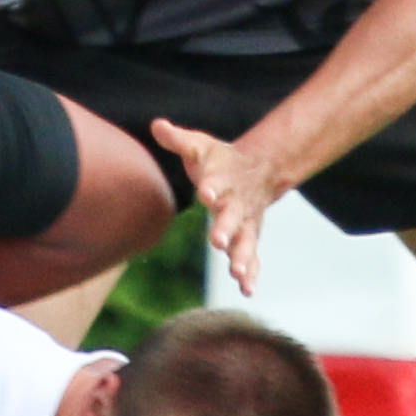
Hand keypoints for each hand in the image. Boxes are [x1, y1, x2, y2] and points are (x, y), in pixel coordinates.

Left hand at [150, 117, 290, 292]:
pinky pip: (253, 258)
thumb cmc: (220, 160)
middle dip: (225, 229)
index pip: (216, 183)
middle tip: (217, 241)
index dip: (211, 187)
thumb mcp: (199, 146)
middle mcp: (236, 204)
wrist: (259, 169)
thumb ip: (178, 140)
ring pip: (245, 242)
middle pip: (231, 217)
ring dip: (242, 257)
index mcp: (223, 180)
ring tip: (237, 274)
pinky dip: (252, 273)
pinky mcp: (249, 237)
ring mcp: (246, 223)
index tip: (205, 192)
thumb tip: (157, 125)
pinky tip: (247, 290)